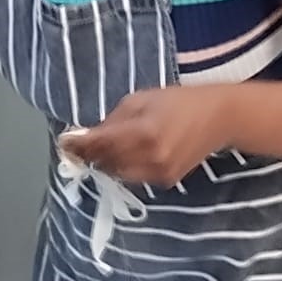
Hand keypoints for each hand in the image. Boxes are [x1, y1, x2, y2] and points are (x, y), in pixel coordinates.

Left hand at [62, 85, 233, 185]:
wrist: (218, 118)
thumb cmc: (177, 101)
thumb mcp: (140, 99)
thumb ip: (113, 119)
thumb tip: (88, 134)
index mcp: (143, 132)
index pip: (100, 145)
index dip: (78, 145)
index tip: (64, 143)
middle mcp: (151, 157)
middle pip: (106, 163)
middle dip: (90, 155)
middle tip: (79, 146)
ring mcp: (160, 173)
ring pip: (118, 174)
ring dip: (106, 163)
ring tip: (101, 149)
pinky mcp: (167, 181)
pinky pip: (134, 177)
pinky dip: (124, 168)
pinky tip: (126, 154)